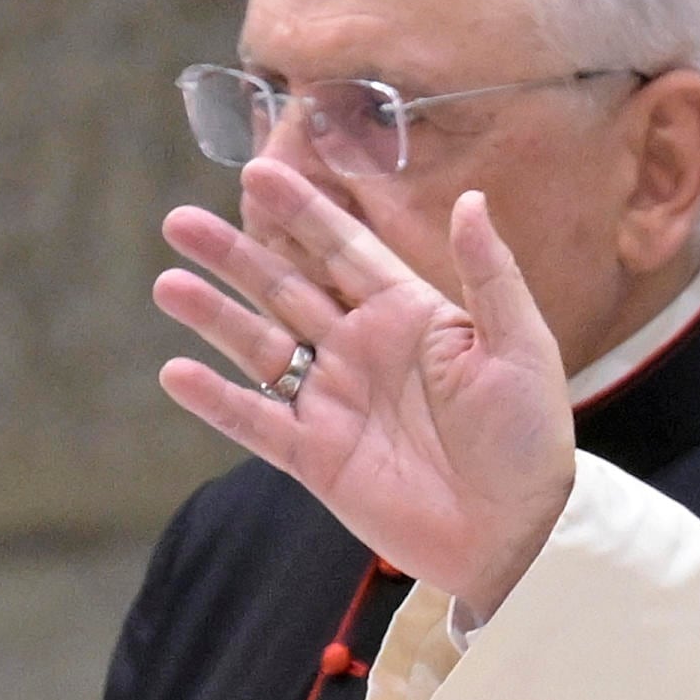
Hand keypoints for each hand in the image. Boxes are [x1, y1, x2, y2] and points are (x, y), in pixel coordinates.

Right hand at [154, 158, 574, 615]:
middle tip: (179, 220)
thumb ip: (490, 274)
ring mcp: (334, 400)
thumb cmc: (531, 435)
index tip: (259, 169)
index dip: (303, 211)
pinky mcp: (316, 455)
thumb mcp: (521, 346)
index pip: (346, 250)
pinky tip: (177, 371)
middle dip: (236, 254)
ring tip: (168, 282)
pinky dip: (216, 398)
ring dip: (214, 315)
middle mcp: (363, 348)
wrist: (518, 530)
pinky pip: (256, 420)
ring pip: (260, 346)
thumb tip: (473, 198)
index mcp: (411, 314)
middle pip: (286, 288)